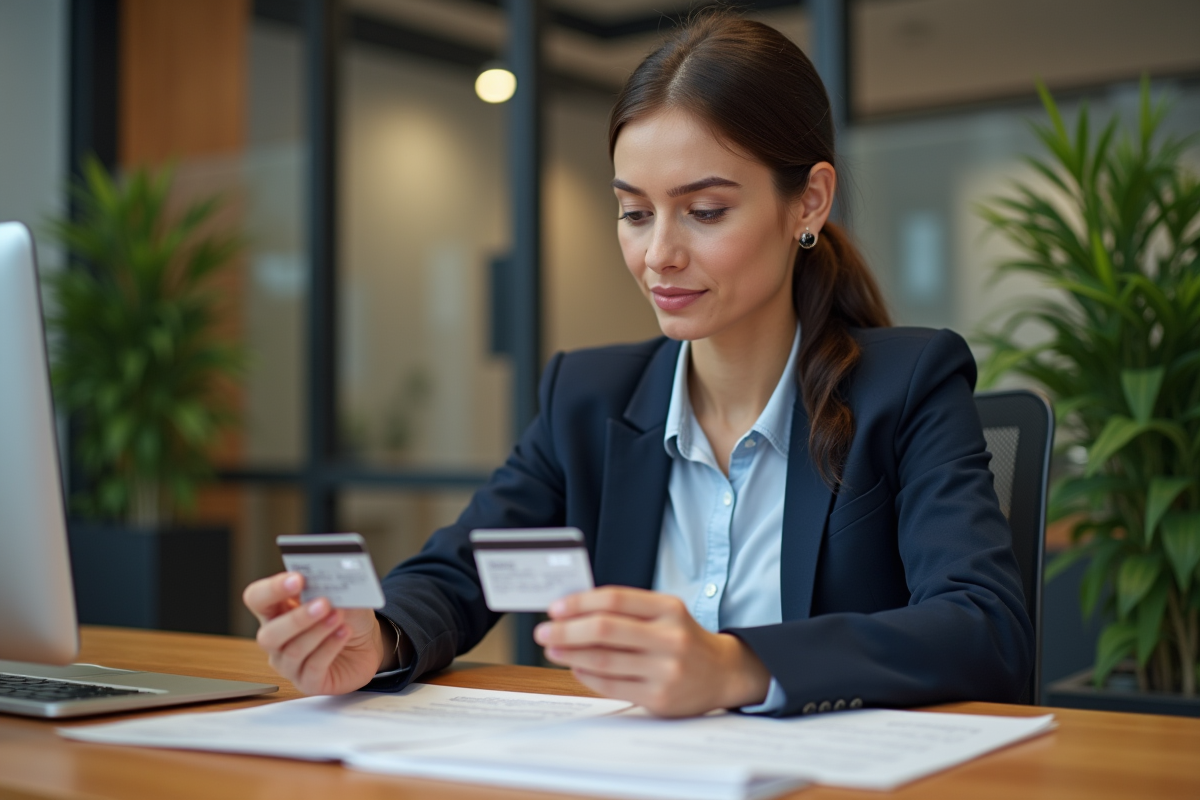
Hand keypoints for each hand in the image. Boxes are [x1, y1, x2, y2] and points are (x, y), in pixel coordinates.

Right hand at [242, 572, 391, 694]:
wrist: (368, 644)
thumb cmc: (347, 616)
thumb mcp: (341, 595)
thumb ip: (329, 587)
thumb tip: (327, 579)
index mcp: (276, 610)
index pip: (257, 598)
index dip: (272, 589)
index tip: (297, 579)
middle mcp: (276, 640)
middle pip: (269, 634)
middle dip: (297, 618)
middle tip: (323, 603)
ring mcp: (289, 664)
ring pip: (293, 651)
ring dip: (318, 631)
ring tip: (339, 616)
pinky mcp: (309, 682)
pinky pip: (313, 667)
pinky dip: (330, 647)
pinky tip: (344, 633)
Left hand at [534, 586, 770, 716]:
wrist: (723, 674)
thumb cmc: (683, 639)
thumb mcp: (664, 613)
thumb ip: (626, 610)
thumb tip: (573, 610)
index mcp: (669, 609)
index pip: (615, 600)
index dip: (580, 602)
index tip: (556, 607)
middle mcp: (670, 638)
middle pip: (605, 630)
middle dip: (566, 630)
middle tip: (543, 631)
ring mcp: (665, 670)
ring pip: (604, 660)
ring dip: (570, 654)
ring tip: (552, 649)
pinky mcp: (659, 697)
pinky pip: (611, 685)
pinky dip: (587, 675)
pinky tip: (575, 667)